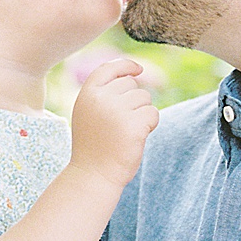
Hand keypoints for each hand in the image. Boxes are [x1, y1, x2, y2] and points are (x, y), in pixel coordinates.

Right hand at [70, 59, 158, 191]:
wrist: (93, 175)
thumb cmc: (94, 145)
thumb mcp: (90, 114)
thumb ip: (103, 94)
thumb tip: (132, 74)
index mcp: (87, 94)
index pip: (109, 68)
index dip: (126, 66)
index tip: (138, 70)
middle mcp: (101, 99)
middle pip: (132, 84)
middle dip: (134, 101)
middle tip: (122, 125)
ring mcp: (117, 111)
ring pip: (145, 99)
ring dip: (142, 114)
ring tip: (126, 132)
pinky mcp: (133, 125)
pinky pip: (153, 114)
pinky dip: (150, 125)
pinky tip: (136, 138)